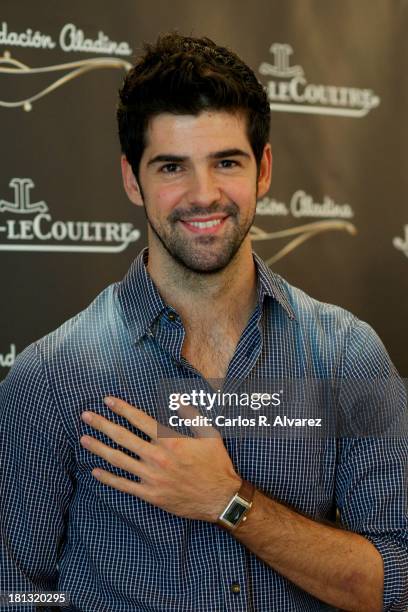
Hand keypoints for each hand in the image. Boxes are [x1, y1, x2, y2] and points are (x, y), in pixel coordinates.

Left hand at [80, 396, 241, 521]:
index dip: (122, 408)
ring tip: (84, 439)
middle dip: (102, 424)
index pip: (139, 419)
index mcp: (170, 440)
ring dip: (99, 448)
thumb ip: (191, 415)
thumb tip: (176, 398)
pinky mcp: (150, 494)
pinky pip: (124, 485)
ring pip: (119, 460)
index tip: (107, 400)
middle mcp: (157, 457)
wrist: (220, 497)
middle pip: (122, 437)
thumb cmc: (215, 463)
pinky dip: (108, 478)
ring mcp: (151, 477)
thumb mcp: (209, 433)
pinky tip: (95, 471)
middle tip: (85, 416)